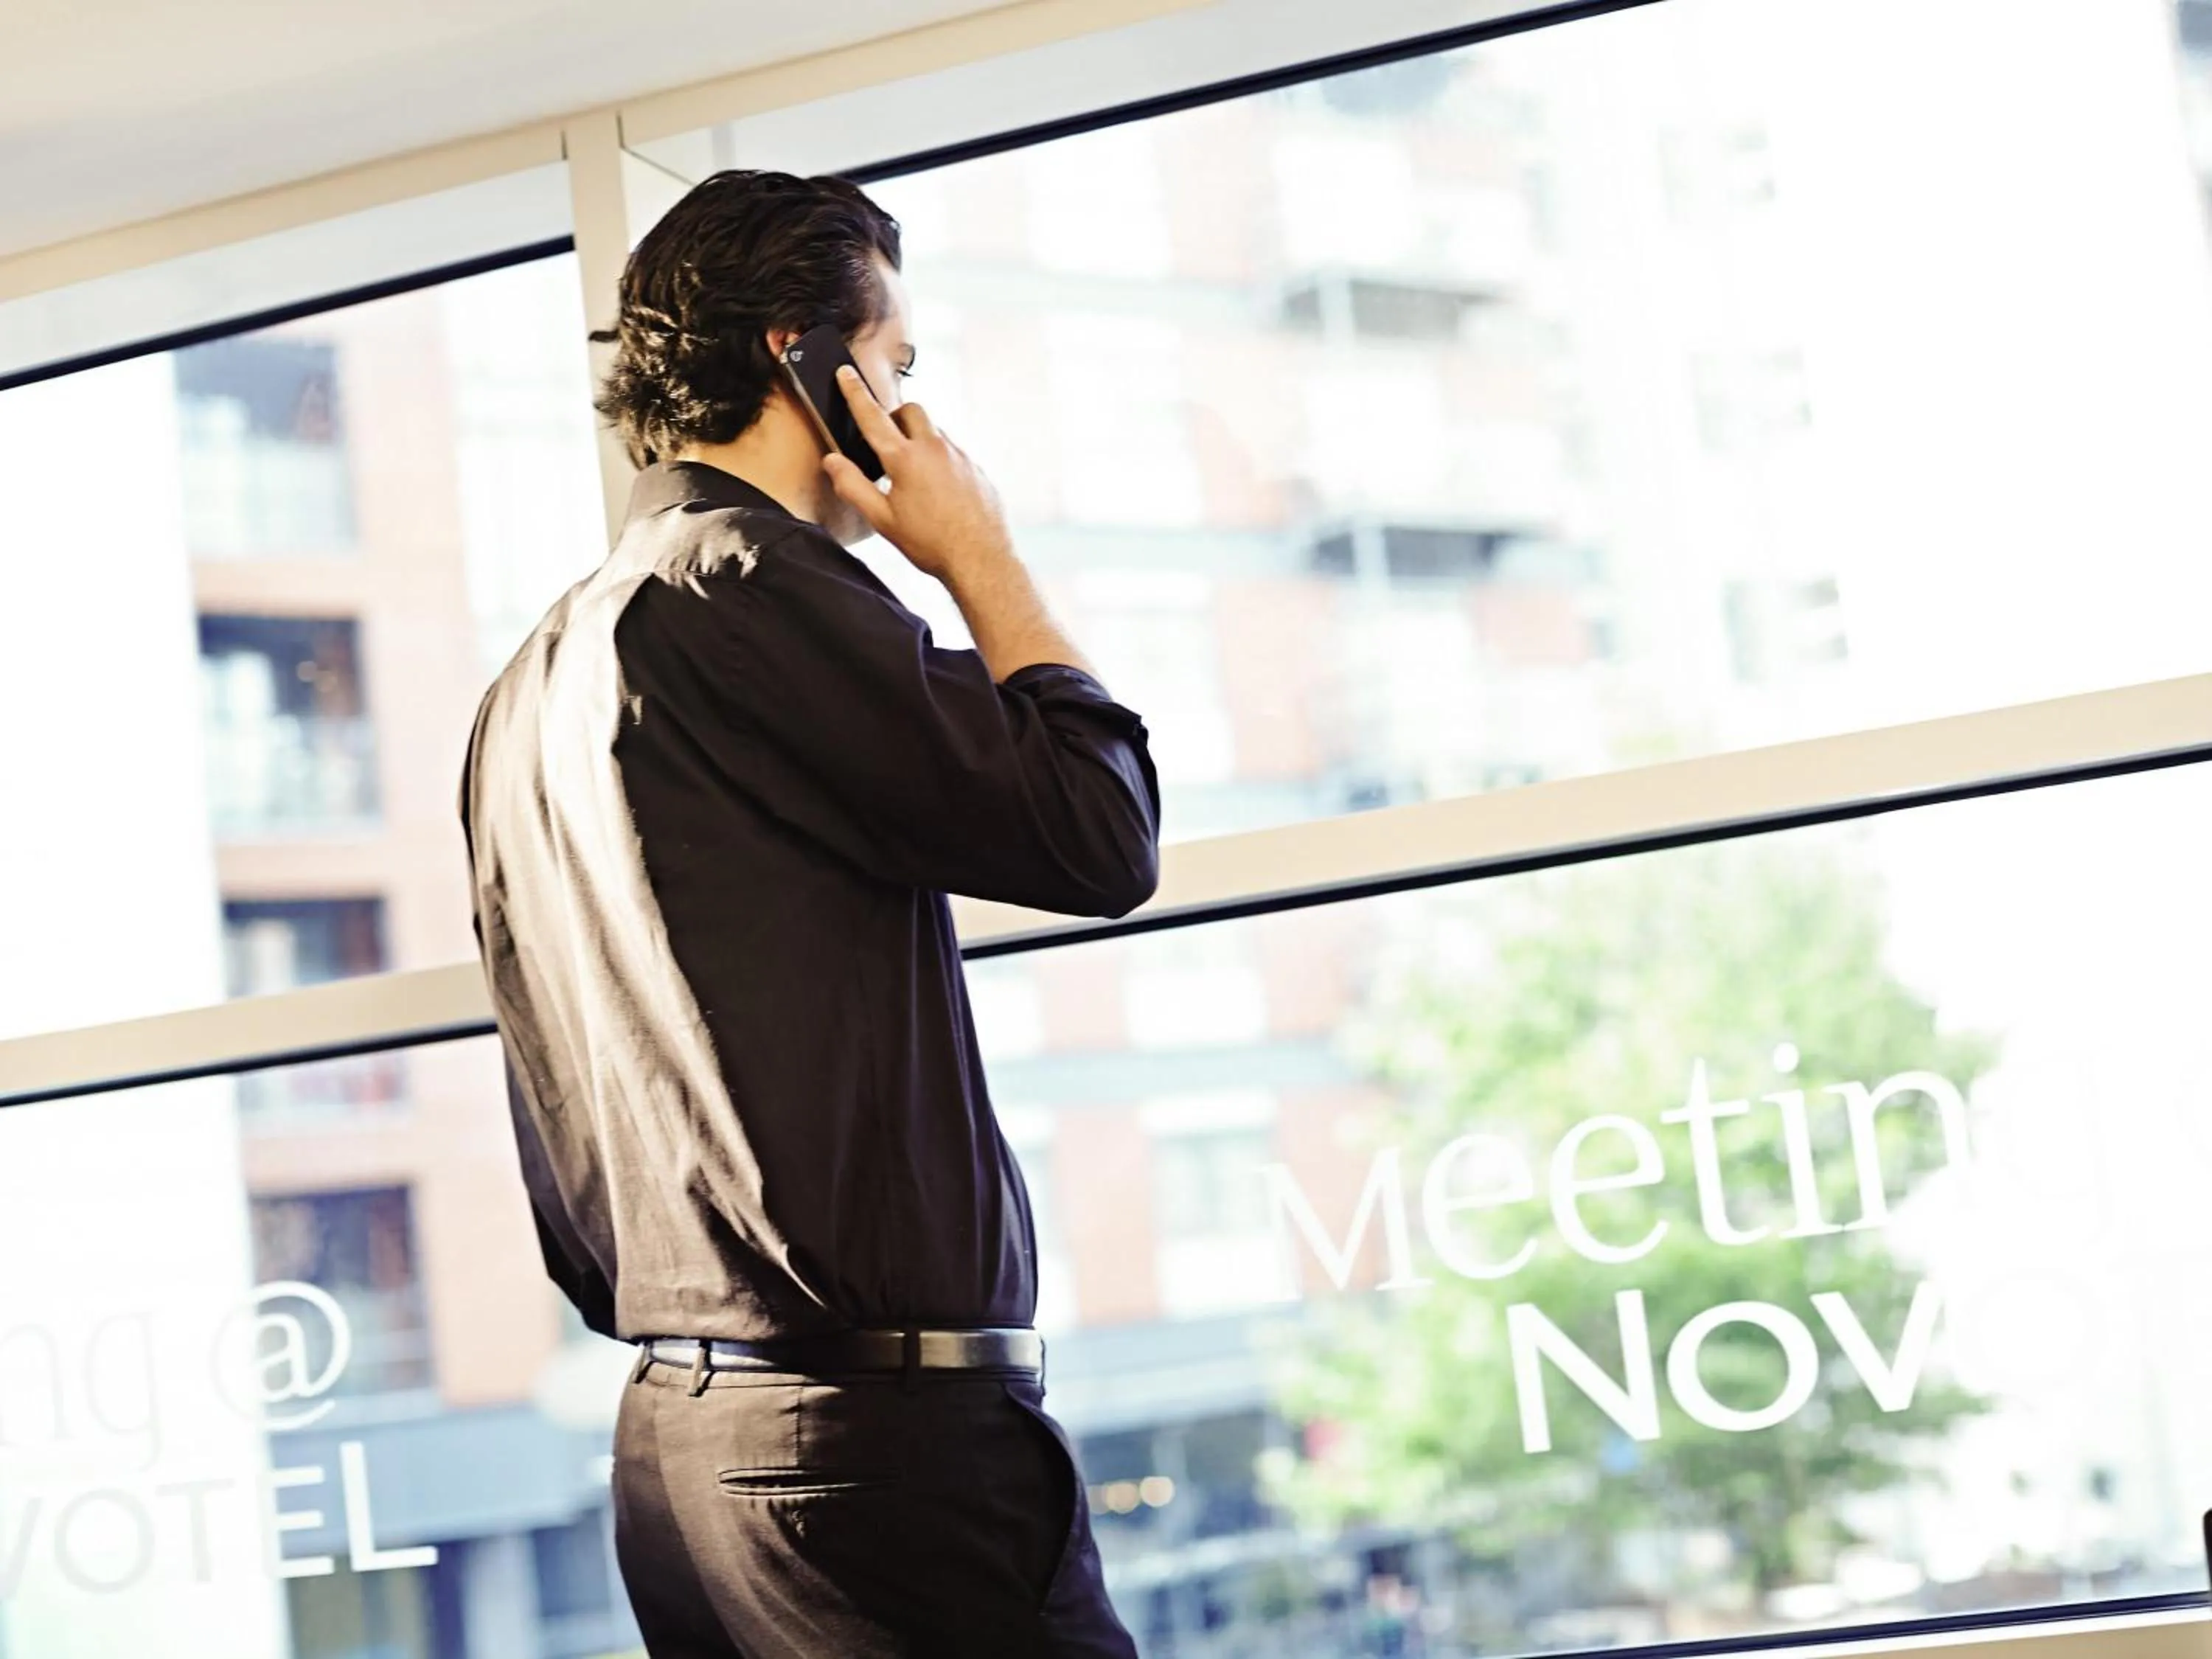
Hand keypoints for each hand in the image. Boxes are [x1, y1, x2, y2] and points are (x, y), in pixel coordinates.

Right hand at [820, 364, 1016, 584]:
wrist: (981, 561)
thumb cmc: (931, 544)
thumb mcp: (882, 519)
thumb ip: (853, 486)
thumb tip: (832, 461)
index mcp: (905, 459)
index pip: (873, 416)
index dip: (855, 392)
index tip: (846, 373)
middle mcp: (935, 449)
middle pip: (911, 411)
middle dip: (895, 417)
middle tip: (887, 442)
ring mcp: (961, 457)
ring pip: (935, 432)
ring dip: (919, 441)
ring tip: (913, 478)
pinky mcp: (978, 469)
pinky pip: (954, 453)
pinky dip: (940, 460)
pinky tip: (939, 492)